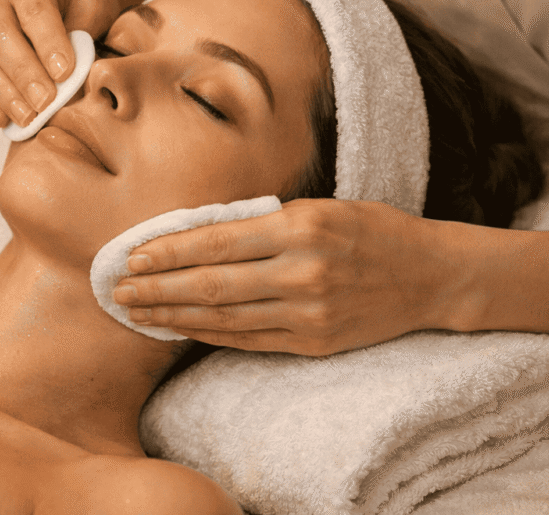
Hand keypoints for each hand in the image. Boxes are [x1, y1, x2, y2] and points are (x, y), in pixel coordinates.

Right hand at [0, 0, 119, 127]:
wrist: (70, 5)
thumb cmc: (84, 5)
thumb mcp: (95, 7)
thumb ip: (83, 36)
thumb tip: (71, 82)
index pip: (33, 7)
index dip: (48, 41)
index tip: (65, 72)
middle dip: (23, 72)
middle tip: (46, 101)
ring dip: (2, 93)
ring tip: (29, 117)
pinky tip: (2, 120)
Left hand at [111, 199, 456, 355]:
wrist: (431, 275)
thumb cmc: (372, 229)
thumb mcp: (322, 206)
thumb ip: (265, 220)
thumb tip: (200, 231)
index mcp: (301, 226)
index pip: (217, 241)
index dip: (170, 251)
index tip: (133, 255)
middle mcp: (303, 271)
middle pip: (211, 285)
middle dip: (157, 288)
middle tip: (117, 290)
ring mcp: (309, 312)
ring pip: (225, 318)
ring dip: (174, 316)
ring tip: (138, 312)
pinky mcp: (315, 342)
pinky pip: (249, 340)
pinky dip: (210, 334)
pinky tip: (181, 328)